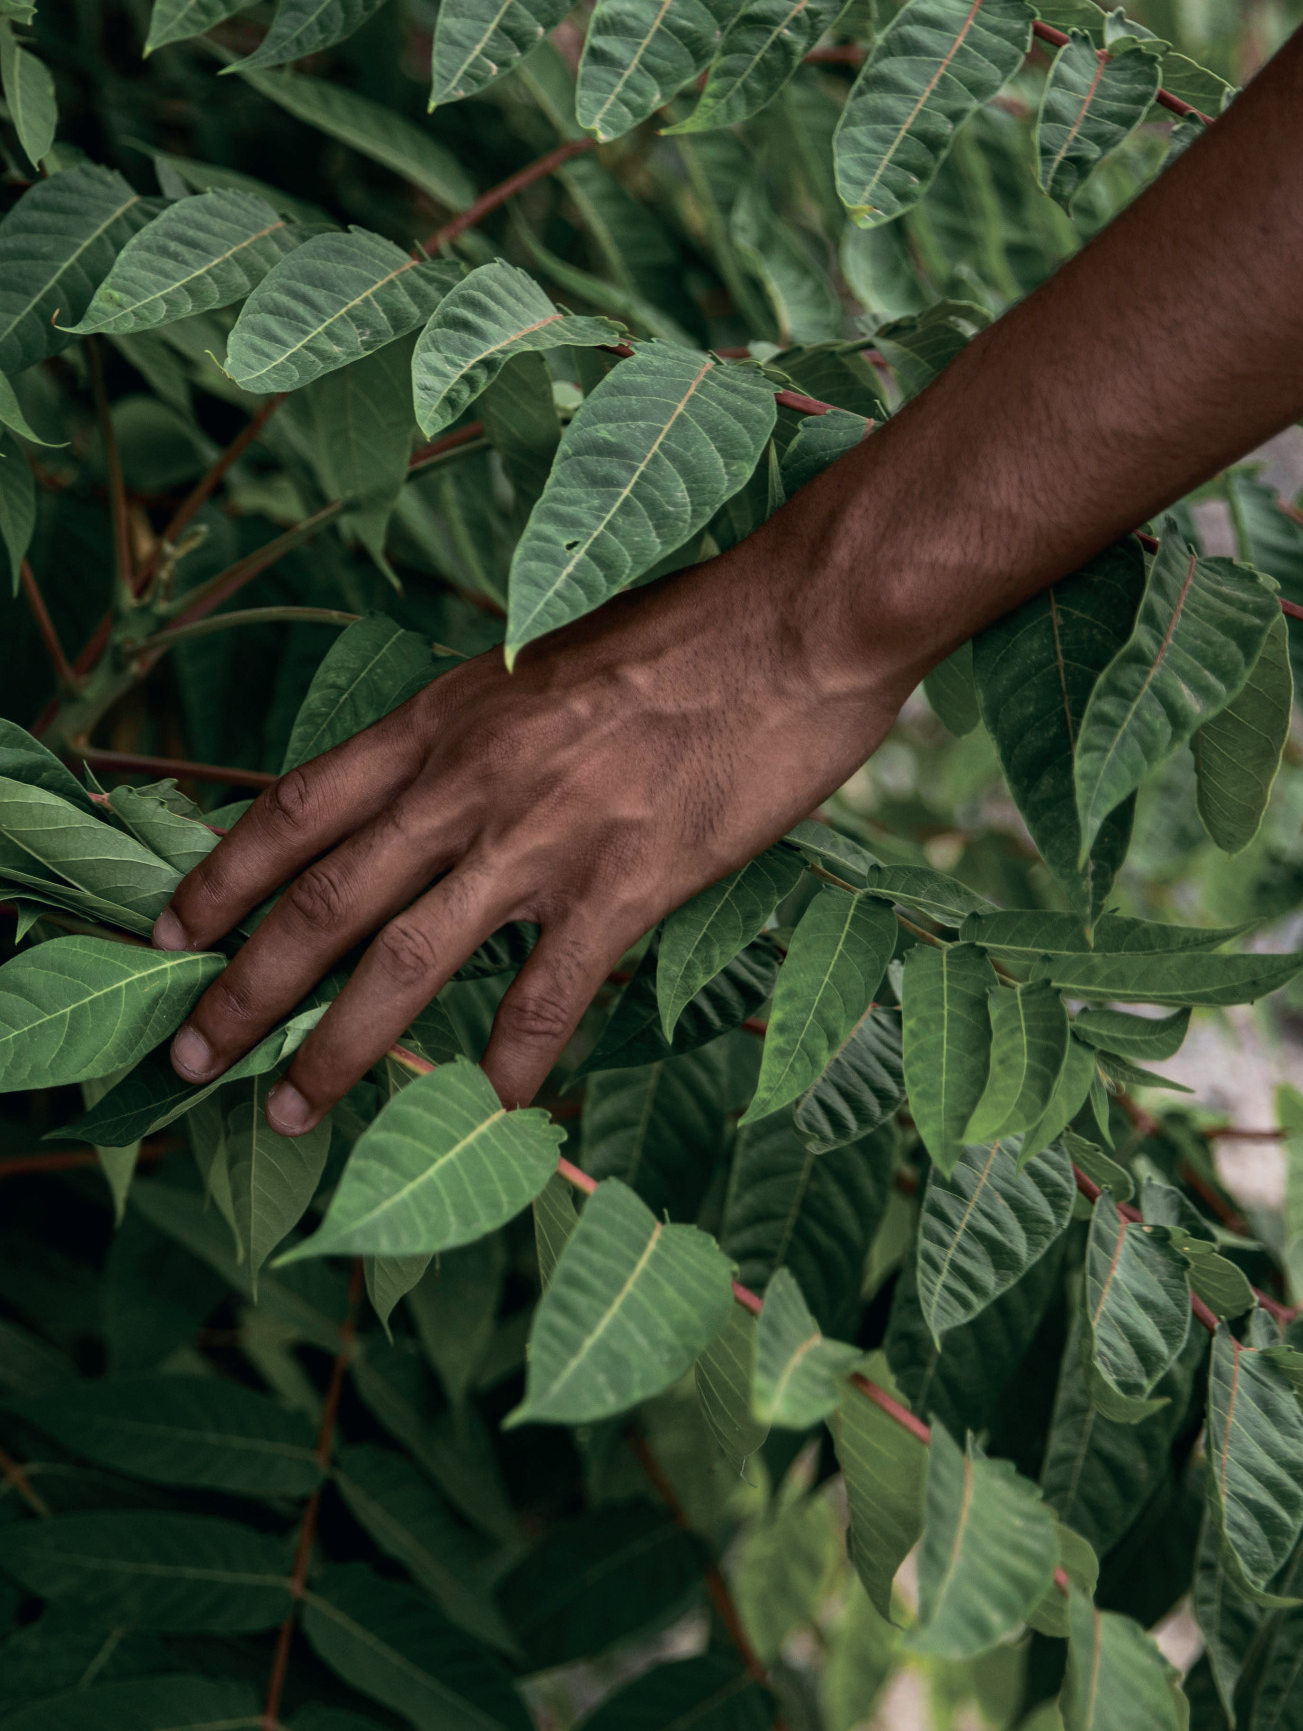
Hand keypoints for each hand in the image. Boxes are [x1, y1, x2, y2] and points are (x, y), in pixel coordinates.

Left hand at [153, 517, 916, 1133]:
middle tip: (191, 1058)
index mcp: (444, 718)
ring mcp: (542, 833)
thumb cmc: (682, 635)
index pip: (298, 807)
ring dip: (337, 1046)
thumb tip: (436, 795)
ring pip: (405, 960)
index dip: (220, 876)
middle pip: (324, 899)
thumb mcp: (542, 665)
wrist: (794, 620)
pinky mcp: (626, 879)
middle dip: (245, 988)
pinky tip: (492, 1109)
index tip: (168, 933)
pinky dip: (511, 1062)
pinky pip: (546, 994)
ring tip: (289, 1110)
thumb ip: (480, 735)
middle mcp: (468, 778)